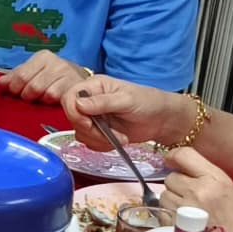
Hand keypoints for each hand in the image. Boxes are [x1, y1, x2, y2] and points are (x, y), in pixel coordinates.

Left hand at [0, 50, 90, 107]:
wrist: (81, 81)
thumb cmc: (53, 78)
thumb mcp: (34, 73)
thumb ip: (15, 77)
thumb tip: (0, 83)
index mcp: (42, 57)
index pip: (21, 75)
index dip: (14, 88)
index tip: (15, 92)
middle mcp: (56, 62)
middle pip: (31, 86)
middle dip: (27, 95)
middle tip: (29, 97)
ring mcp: (67, 74)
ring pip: (44, 93)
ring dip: (40, 100)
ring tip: (42, 98)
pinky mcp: (75, 87)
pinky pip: (56, 99)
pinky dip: (51, 102)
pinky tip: (52, 100)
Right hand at [60, 75, 198, 152]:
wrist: (162, 120)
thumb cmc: (148, 103)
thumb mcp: (126, 100)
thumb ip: (102, 102)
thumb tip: (78, 104)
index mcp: (94, 86)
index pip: (69, 98)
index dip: (75, 114)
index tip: (89, 124)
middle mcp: (90, 100)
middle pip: (73, 118)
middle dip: (92, 131)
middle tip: (111, 135)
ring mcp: (93, 117)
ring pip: (80, 133)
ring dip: (99, 140)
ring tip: (120, 138)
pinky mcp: (98, 131)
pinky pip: (88, 142)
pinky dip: (102, 145)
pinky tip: (117, 141)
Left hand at [162, 148, 232, 231]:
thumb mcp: (227, 187)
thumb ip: (204, 173)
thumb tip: (176, 161)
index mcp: (214, 179)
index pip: (183, 155)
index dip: (174, 157)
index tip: (171, 161)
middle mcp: (197, 191)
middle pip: (170, 177)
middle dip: (177, 185)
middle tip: (191, 197)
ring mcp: (183, 210)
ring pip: (164, 195)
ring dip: (172, 201)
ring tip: (189, 212)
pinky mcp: (173, 226)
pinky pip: (162, 213)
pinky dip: (169, 216)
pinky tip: (184, 223)